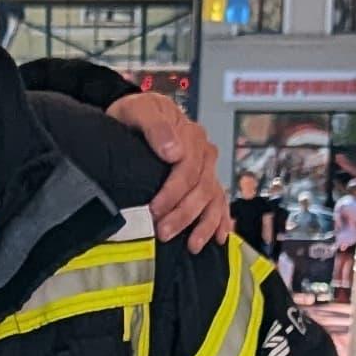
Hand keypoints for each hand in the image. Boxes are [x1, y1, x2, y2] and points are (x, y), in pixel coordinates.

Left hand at [110, 89, 225, 250]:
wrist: (134, 116)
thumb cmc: (135, 114)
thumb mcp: (139, 111)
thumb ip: (155, 127)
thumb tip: (174, 152)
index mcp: (189, 134)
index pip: (188, 168)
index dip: (173, 192)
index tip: (155, 209)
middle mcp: (203, 151)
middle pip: (201, 187)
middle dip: (184, 213)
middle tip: (163, 232)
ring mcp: (207, 167)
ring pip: (213, 198)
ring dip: (204, 224)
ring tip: (191, 244)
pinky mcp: (205, 179)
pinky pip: (220, 201)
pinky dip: (221, 221)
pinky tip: (219, 238)